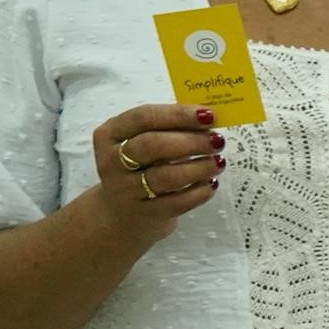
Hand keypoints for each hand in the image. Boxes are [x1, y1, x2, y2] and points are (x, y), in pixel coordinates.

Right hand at [87, 103, 224, 241]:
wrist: (120, 214)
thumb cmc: (139, 167)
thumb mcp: (142, 142)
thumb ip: (168, 128)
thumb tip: (209, 118)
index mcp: (110, 134)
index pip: (143, 117)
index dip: (178, 114)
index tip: (209, 115)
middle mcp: (112, 161)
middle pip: (152, 145)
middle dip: (190, 141)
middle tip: (217, 141)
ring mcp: (126, 190)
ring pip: (165, 176)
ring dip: (198, 167)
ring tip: (218, 162)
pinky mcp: (145, 214)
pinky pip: (177, 202)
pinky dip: (199, 192)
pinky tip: (211, 184)